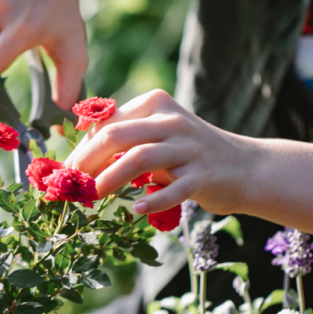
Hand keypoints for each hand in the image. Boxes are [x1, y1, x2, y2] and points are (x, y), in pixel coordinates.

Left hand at [64, 89, 254, 215]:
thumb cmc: (190, 153)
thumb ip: (127, 138)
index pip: (109, 122)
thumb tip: (79, 158)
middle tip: (73, 184)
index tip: (67, 170)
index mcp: (157, 103)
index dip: (83, 146)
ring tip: (93, 196)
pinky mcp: (203, 175)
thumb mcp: (160, 134)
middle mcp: (172, 121)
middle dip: (88, 160)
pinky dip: (152, 201)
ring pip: (139, 159)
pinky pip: (173, 189)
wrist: (244, 167)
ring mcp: (189, 148)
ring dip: (110, 180)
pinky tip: (137, 210)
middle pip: (117, 135)